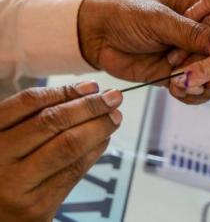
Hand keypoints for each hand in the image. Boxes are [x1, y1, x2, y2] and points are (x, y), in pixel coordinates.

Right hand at [0, 82, 121, 220]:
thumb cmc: (6, 172)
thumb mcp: (8, 140)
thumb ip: (36, 119)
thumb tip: (87, 95)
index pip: (29, 102)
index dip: (66, 91)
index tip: (92, 87)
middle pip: (53, 121)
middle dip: (90, 106)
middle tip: (113, 98)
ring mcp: (16, 185)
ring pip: (68, 145)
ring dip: (99, 127)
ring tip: (114, 117)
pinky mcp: (36, 207)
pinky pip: (74, 171)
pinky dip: (95, 151)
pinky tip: (104, 139)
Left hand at [78, 0, 209, 85]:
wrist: (96, 34)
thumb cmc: (127, 14)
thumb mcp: (160, 19)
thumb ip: (193, 33)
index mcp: (203, 14)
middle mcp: (200, 38)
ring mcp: (189, 59)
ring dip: (207, 87)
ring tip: (193, 87)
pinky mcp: (175, 76)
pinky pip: (192, 91)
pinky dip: (190, 95)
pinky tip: (178, 90)